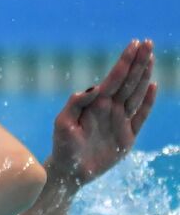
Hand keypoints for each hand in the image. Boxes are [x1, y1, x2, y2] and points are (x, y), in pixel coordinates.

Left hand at [49, 39, 156, 186]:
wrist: (70, 172)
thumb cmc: (62, 146)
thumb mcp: (63, 124)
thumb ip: (75, 104)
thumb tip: (94, 88)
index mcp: (95, 104)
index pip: (113, 78)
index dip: (125, 61)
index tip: (135, 44)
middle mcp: (109, 108)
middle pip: (128, 81)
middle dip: (137, 62)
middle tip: (147, 42)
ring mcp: (120, 121)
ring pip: (136, 94)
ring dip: (144, 76)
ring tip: (150, 57)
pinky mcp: (128, 136)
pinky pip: (141, 116)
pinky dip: (148, 102)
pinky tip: (154, 86)